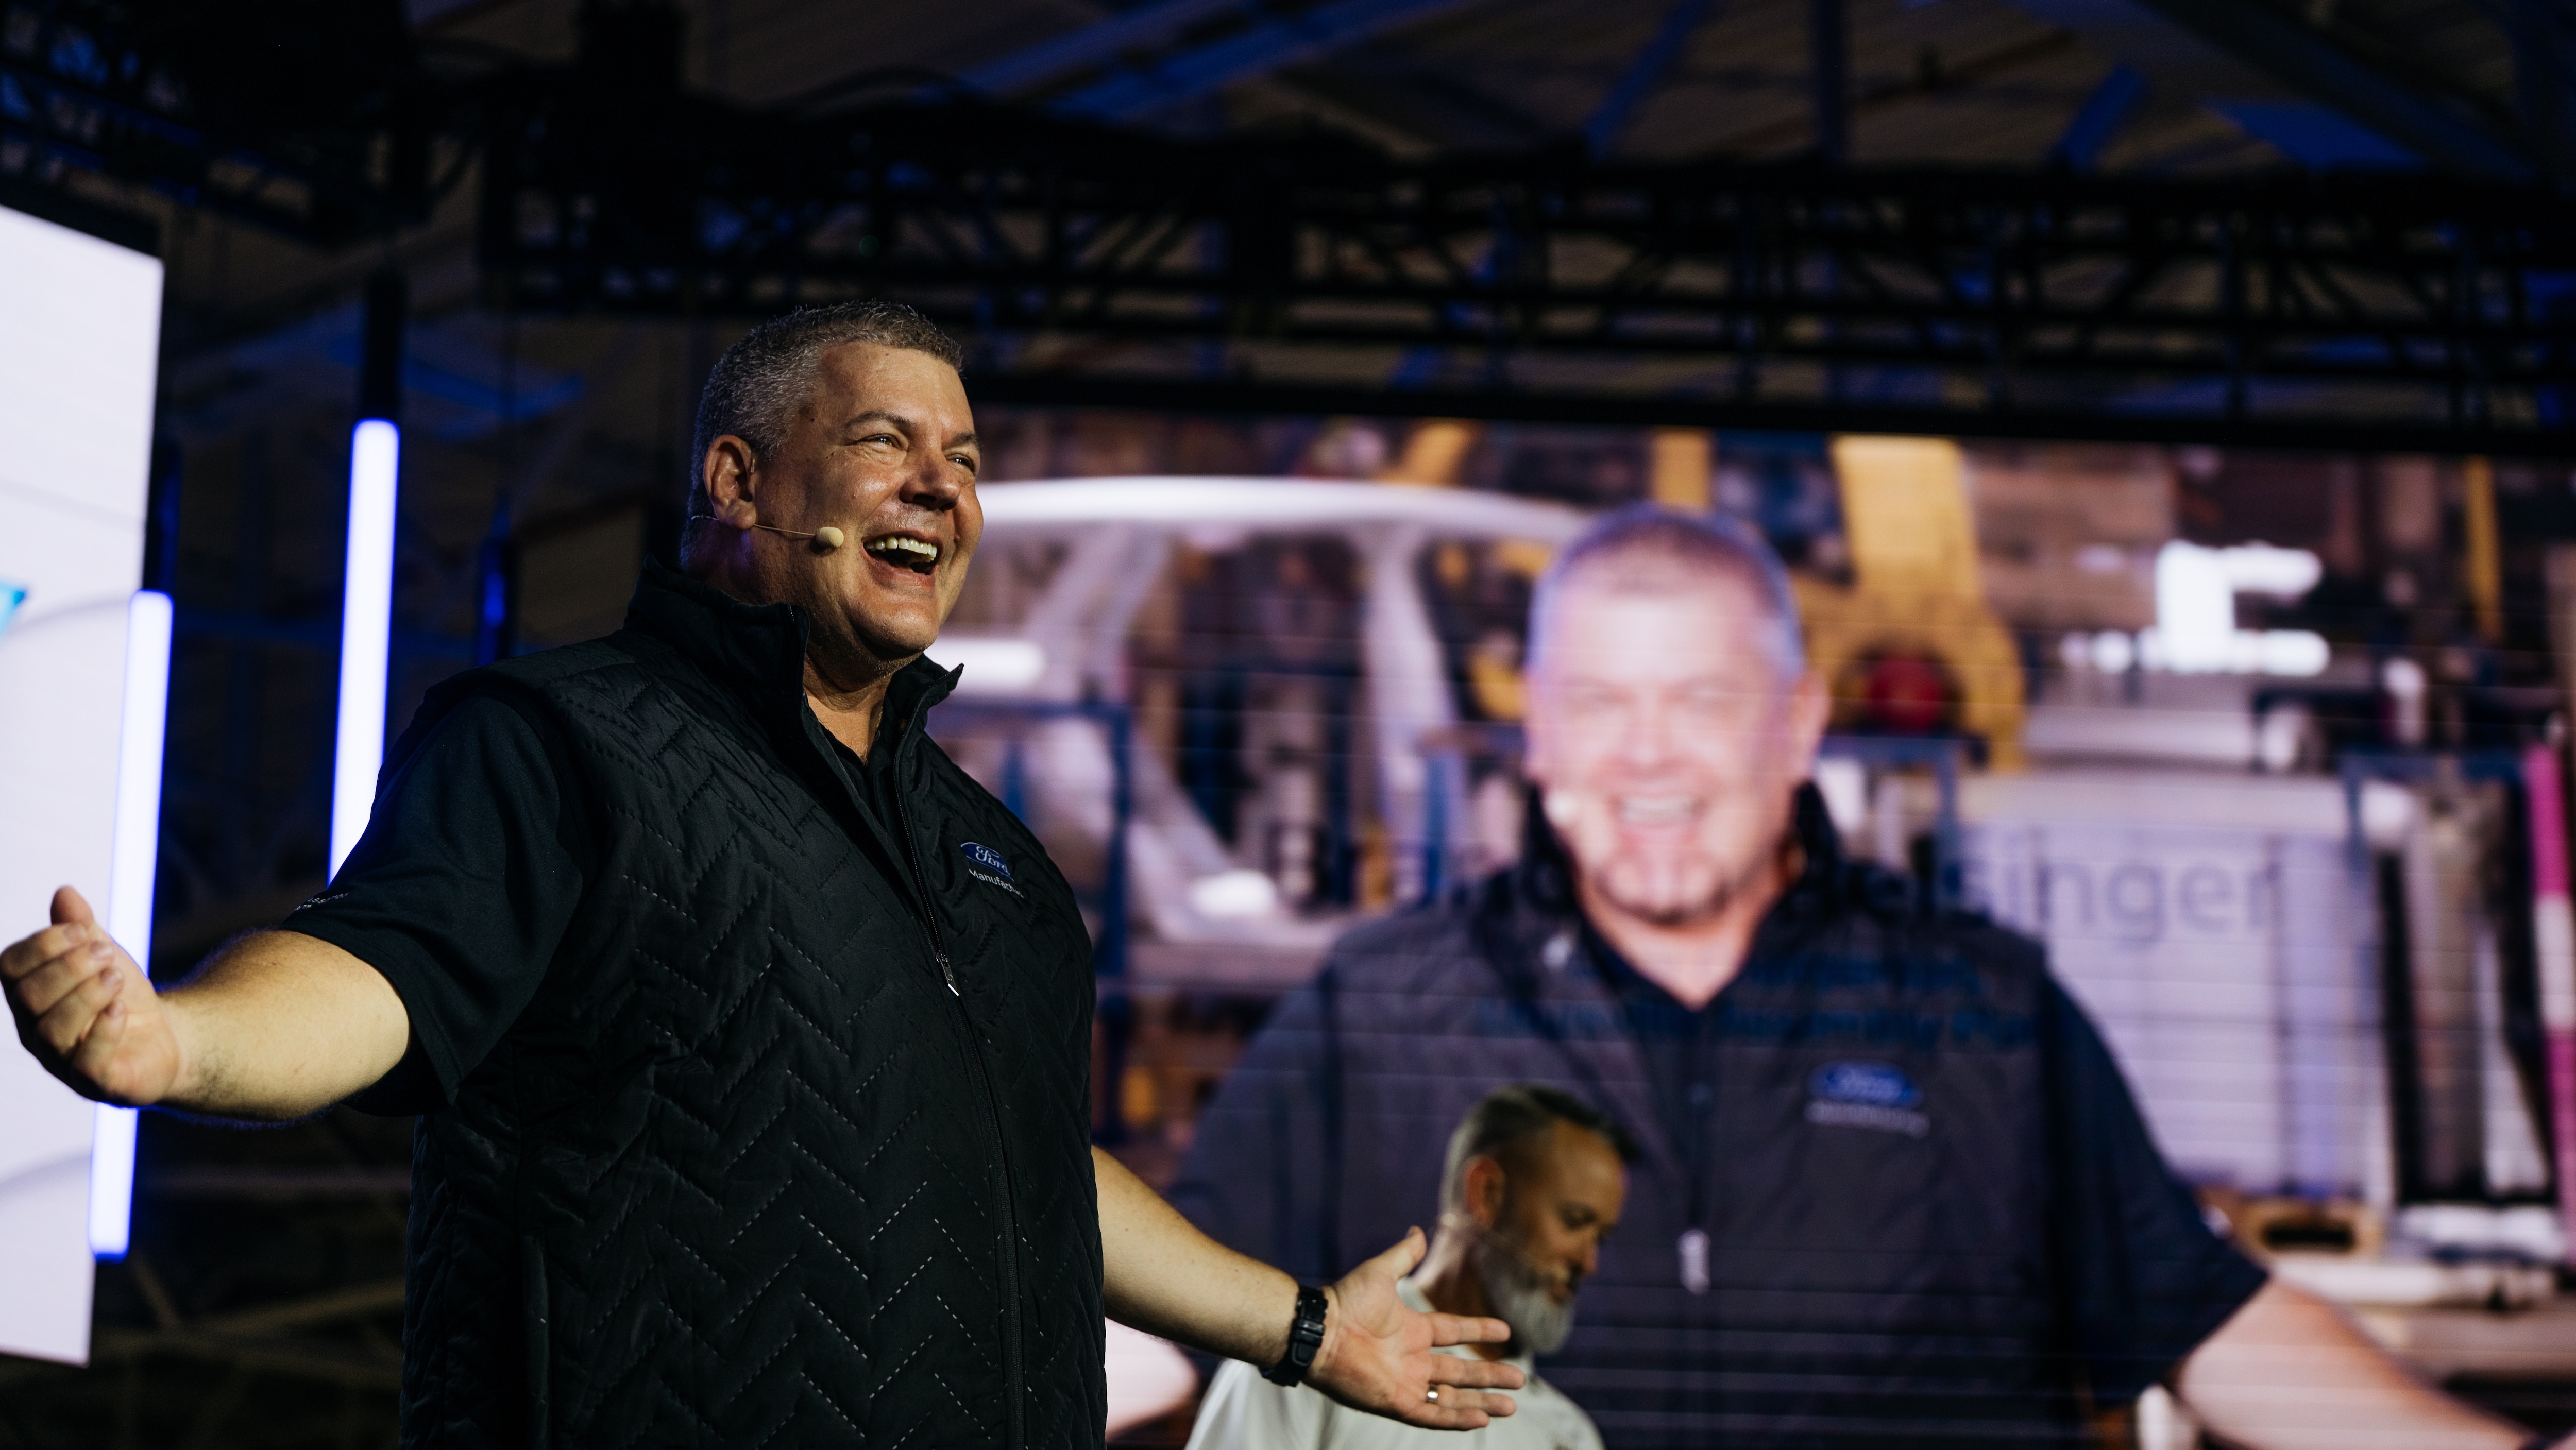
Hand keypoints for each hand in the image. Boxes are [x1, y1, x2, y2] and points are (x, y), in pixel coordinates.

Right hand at [2, 886, 179, 1105]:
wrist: (165, 1037)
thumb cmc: (120, 995)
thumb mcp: (103, 956)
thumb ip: (82, 928)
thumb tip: (64, 892)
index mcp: (29, 996)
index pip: (10, 968)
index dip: (41, 945)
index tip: (80, 929)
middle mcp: (36, 1030)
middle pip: (30, 997)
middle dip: (67, 967)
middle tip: (105, 952)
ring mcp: (63, 1060)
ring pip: (54, 1029)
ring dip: (87, 994)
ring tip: (116, 975)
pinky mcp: (97, 1081)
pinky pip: (86, 1063)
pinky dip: (104, 1032)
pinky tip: (120, 1010)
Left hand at [1307, 1228, 1523, 1428]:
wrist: (1321, 1330)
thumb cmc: (1346, 1301)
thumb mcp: (1381, 1272)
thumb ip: (1403, 1255)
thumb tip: (1418, 1231)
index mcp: (1413, 1330)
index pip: (1455, 1332)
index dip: (1480, 1331)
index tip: (1506, 1332)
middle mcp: (1413, 1358)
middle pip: (1461, 1370)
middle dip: (1490, 1375)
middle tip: (1520, 1379)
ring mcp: (1406, 1382)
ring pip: (1452, 1397)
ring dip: (1481, 1401)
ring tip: (1510, 1406)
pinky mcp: (1396, 1402)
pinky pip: (1431, 1416)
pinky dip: (1456, 1419)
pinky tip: (1481, 1419)